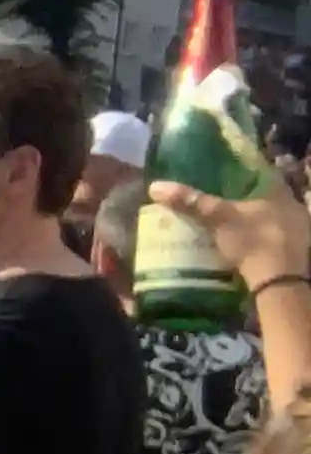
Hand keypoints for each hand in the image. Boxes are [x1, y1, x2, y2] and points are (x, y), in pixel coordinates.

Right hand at [151, 178, 309, 293]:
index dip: (242, 171)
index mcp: (280, 192)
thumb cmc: (253, 241)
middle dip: (245, 198)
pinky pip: (274, 236)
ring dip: (253, 219)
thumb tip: (155, 186)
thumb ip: (191, 202)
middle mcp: (293, 206)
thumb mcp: (218, 218)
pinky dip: (259, 237)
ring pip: (271, 217)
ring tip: (229, 222)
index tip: (223, 172)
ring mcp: (298, 230)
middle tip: (223, 199)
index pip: (261, 173)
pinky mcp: (295, 251)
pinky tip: (245, 242)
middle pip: (266, 196)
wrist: (278, 282)